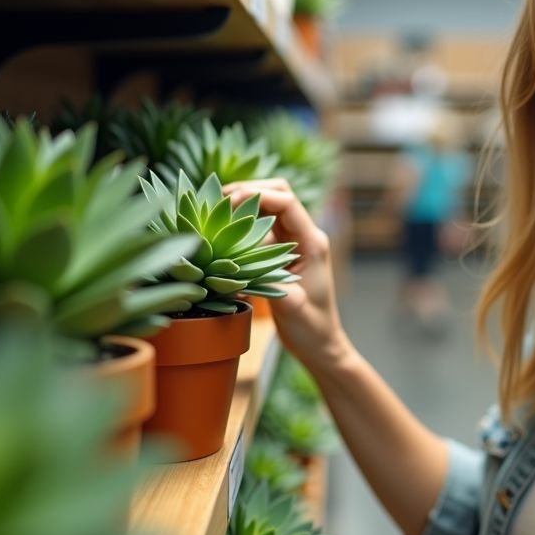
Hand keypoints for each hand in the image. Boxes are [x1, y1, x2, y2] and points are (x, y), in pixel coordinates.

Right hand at [223, 178, 349, 367]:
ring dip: (243, 205)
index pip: (286, 202)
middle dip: (248, 190)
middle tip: (217, 201)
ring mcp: (292, 243)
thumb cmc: (312, 328)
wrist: (319, 344)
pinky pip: (260, 229)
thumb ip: (270, 282)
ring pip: (268, 208)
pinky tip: (222, 235)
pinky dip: (241, 226)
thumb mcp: (292, 307)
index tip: (228, 203)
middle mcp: (304, 236)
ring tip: (215, 214)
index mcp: (312, 242)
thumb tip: (238, 267)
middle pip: (278, 194)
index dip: (257, 194)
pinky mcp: (280, 254)